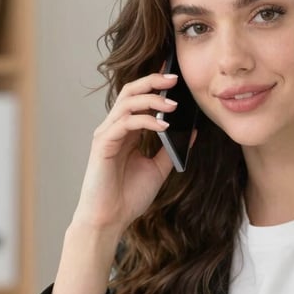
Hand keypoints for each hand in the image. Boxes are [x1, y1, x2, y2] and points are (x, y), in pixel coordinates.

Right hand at [72, 72, 179, 234]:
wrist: (110, 219)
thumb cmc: (128, 197)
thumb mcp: (158, 169)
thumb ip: (171, 149)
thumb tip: (190, 132)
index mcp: (127, 132)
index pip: (140, 98)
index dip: (155, 84)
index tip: (175, 74)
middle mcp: (115, 129)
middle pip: (131, 92)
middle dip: (153, 81)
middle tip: (175, 77)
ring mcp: (107, 134)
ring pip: (127, 103)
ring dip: (151, 99)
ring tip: (174, 103)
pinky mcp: (103, 144)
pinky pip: (125, 123)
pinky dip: (145, 120)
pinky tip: (163, 125)